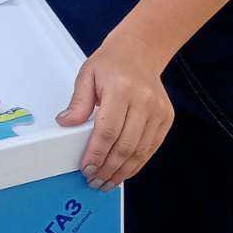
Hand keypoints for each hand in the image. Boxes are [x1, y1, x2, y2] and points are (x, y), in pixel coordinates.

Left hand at [56, 28, 174, 189]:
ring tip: (107, 182)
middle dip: (108, 168)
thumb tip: (65, 124)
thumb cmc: (112, 62)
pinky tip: (123, 171)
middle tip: (94, 180)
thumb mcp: (87, 75)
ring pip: (140, 151)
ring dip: (122, 171)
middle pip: (125, 145)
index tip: (86, 168)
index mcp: (121, 89)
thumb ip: (77, 103)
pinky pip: (151, 147)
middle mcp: (144, 101)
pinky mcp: (166, 118)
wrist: (140, 51)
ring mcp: (158, 111)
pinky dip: (137, 163)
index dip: (96, 154)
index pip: (107, 131)